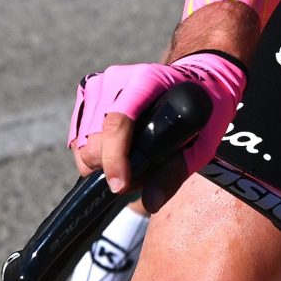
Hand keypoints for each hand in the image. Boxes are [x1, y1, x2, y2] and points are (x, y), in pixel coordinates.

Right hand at [68, 52, 244, 209]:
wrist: (197, 78)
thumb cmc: (203, 110)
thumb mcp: (203, 142)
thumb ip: (176, 171)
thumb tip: (151, 202)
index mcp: (147, 81)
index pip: (118, 121)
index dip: (115, 158)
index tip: (119, 185)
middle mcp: (117, 78)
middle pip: (93, 139)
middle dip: (109, 167)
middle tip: (137, 173)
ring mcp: (98, 83)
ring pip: (80, 142)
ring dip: (100, 162)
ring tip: (129, 160)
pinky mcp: (87, 91)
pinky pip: (77, 136)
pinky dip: (93, 151)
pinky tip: (116, 149)